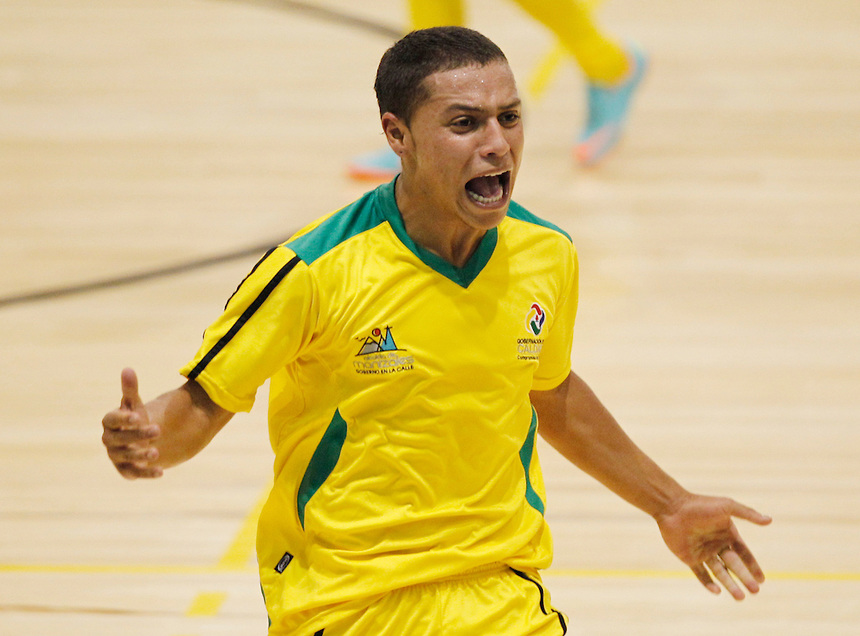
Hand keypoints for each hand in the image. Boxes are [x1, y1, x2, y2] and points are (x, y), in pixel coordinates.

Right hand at [101, 368, 162, 478]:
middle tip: (158, 430)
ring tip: (157, 452)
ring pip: (125, 458)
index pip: (110, 420)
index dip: (122, 418)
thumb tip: (127, 369)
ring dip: (140, 456)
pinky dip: (146, 474)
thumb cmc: (137, 419)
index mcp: (110, 423)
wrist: (142, 440)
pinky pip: (133, 474)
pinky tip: (162, 472)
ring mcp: (117, 457)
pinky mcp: (127, 470)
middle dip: (136, 435)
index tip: (138, 416)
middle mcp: (110, 441)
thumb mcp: (136, 405)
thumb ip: (130, 390)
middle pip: (118, 439)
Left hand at [656, 493, 771, 599]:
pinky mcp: (689, 558)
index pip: (744, 553)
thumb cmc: (700, 505)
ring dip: (730, 585)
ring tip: (740, 597)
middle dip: (745, 578)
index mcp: (727, 534)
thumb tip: (769, 520)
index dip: (753, 566)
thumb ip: (747, 514)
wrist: (673, 507)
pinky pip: (701, 574)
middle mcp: (716, 544)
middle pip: (734, 565)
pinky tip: (717, 591)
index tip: (762, 580)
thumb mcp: (727, 506)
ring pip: (720, 573)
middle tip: (755, 591)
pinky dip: (709, 583)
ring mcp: (703, 552)